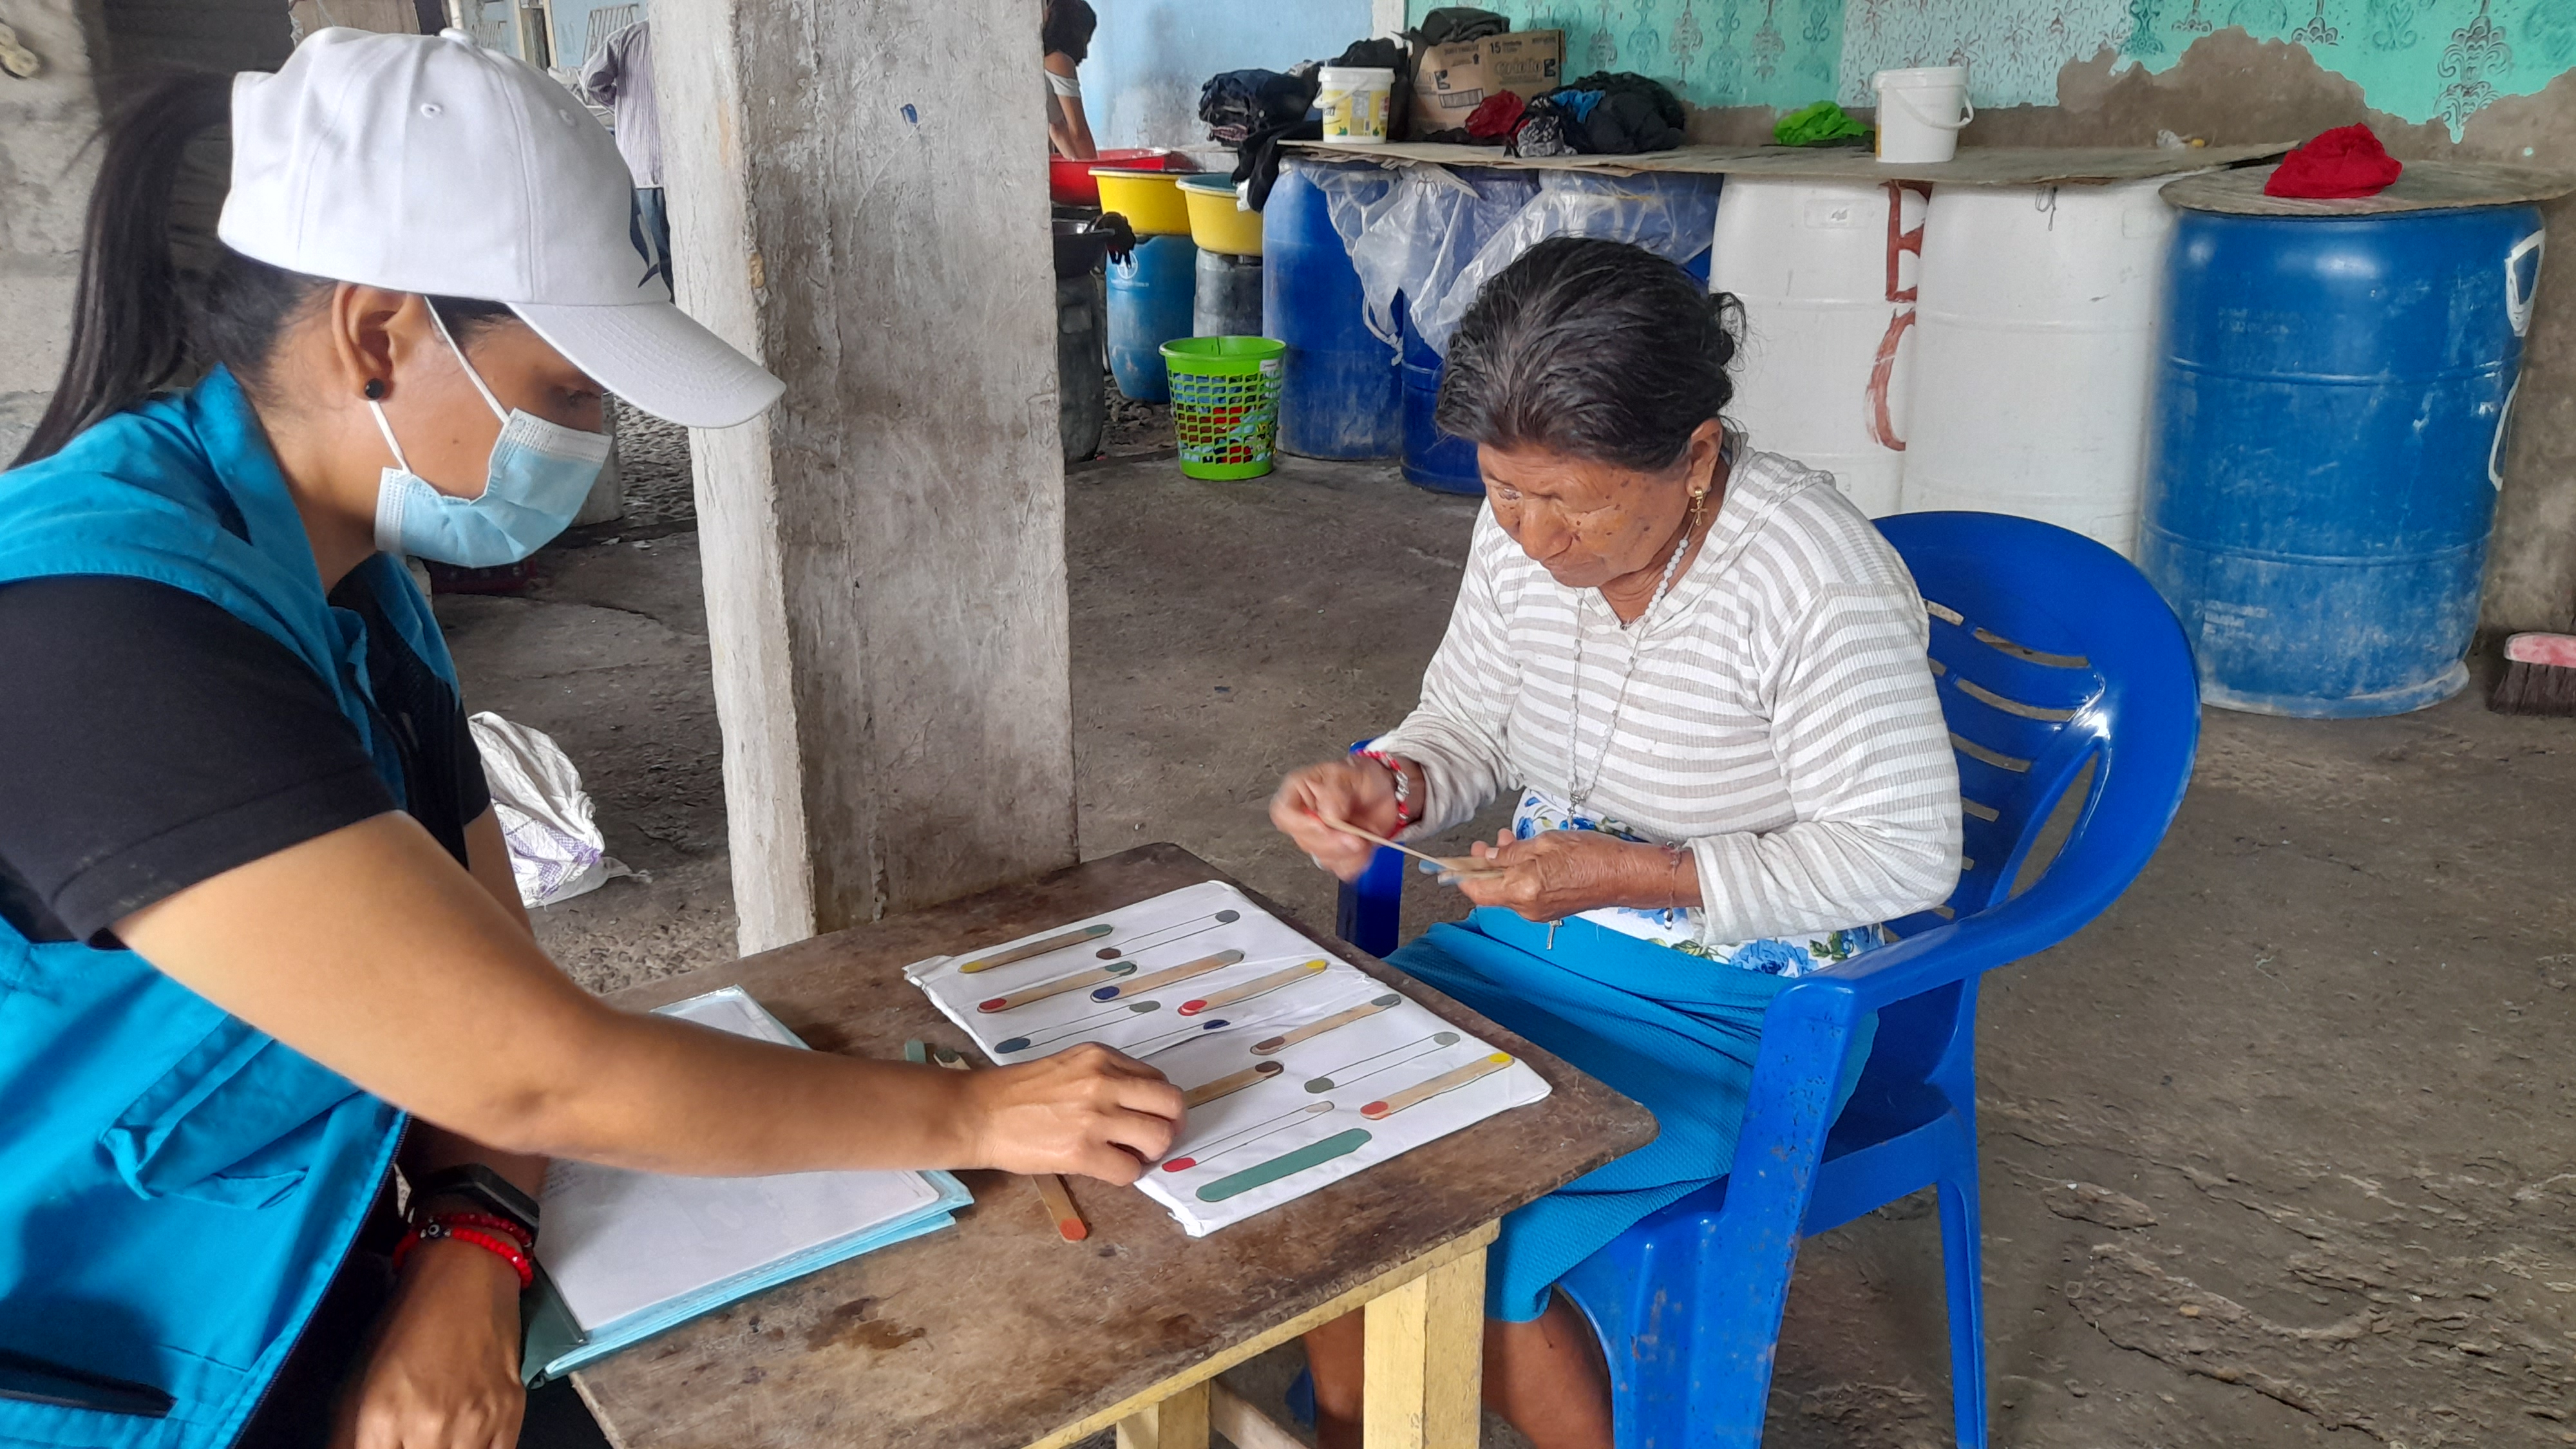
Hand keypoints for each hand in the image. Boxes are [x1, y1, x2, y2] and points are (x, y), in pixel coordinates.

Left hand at [330, 1241, 525, 1448]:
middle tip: (407, 1437)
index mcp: (381, 1417)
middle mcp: (428, 1426)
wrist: (466, 1278)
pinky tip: (462, 1438)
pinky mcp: (508, 1415)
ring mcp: (474, 1423)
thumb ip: (346, 1436)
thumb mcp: (355, 1379)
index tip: (380, 1444)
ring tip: (432, 1436)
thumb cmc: (408, 1322)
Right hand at [959, 1043, 1185, 1184]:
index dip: (1157, 1103)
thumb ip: (1106, 1077)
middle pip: (1171, 1105)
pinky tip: (1107, 1168)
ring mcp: (1095, 1117)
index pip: (1157, 1079)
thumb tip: (1139, 1104)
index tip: (1147, 1116)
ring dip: (1151, 1152)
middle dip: (1170, 1126)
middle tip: (1152, 1139)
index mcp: (1101, 1056)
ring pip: (1158, 1138)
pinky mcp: (1082, 1152)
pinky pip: (1129, 1171)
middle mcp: (1104, 1081)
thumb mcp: (1069, 1066)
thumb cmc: (1017, 1092)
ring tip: (1130, 1154)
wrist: (978, 1113)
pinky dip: (1125, 1174)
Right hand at [1270, 758, 1399, 881]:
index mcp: (1298, 792)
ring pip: (1322, 858)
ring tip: (1364, 836)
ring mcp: (1319, 839)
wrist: (1386, 793)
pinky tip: (1366, 846)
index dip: (1301, 825)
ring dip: (1348, 852)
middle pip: (1304, 842)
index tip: (1325, 825)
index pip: (1283, 814)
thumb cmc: (1363, 778)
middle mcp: (1304, 818)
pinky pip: (1340, 868)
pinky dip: (1357, 861)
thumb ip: (1333, 792)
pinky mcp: (1335, 854)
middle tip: (1355, 835)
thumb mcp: (1349, 774)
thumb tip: (1328, 816)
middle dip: (1333, 842)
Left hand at [1453, 830, 1679, 922]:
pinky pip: (1525, 894)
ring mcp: (1540, 911)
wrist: (1625, 875)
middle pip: (1492, 890)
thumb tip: (1491, 855)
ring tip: (1510, 842)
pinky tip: (1527, 856)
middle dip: (1486, 866)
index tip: (1454, 862)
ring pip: (1509, 890)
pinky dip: (1520, 876)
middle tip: (1485, 844)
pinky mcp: (1551, 910)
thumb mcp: (1547, 843)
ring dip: (1505, 868)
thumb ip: (1514, 851)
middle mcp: (1528, 907)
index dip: (1462, 875)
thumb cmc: (1593, 856)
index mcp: (1523, 889)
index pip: (1478, 890)